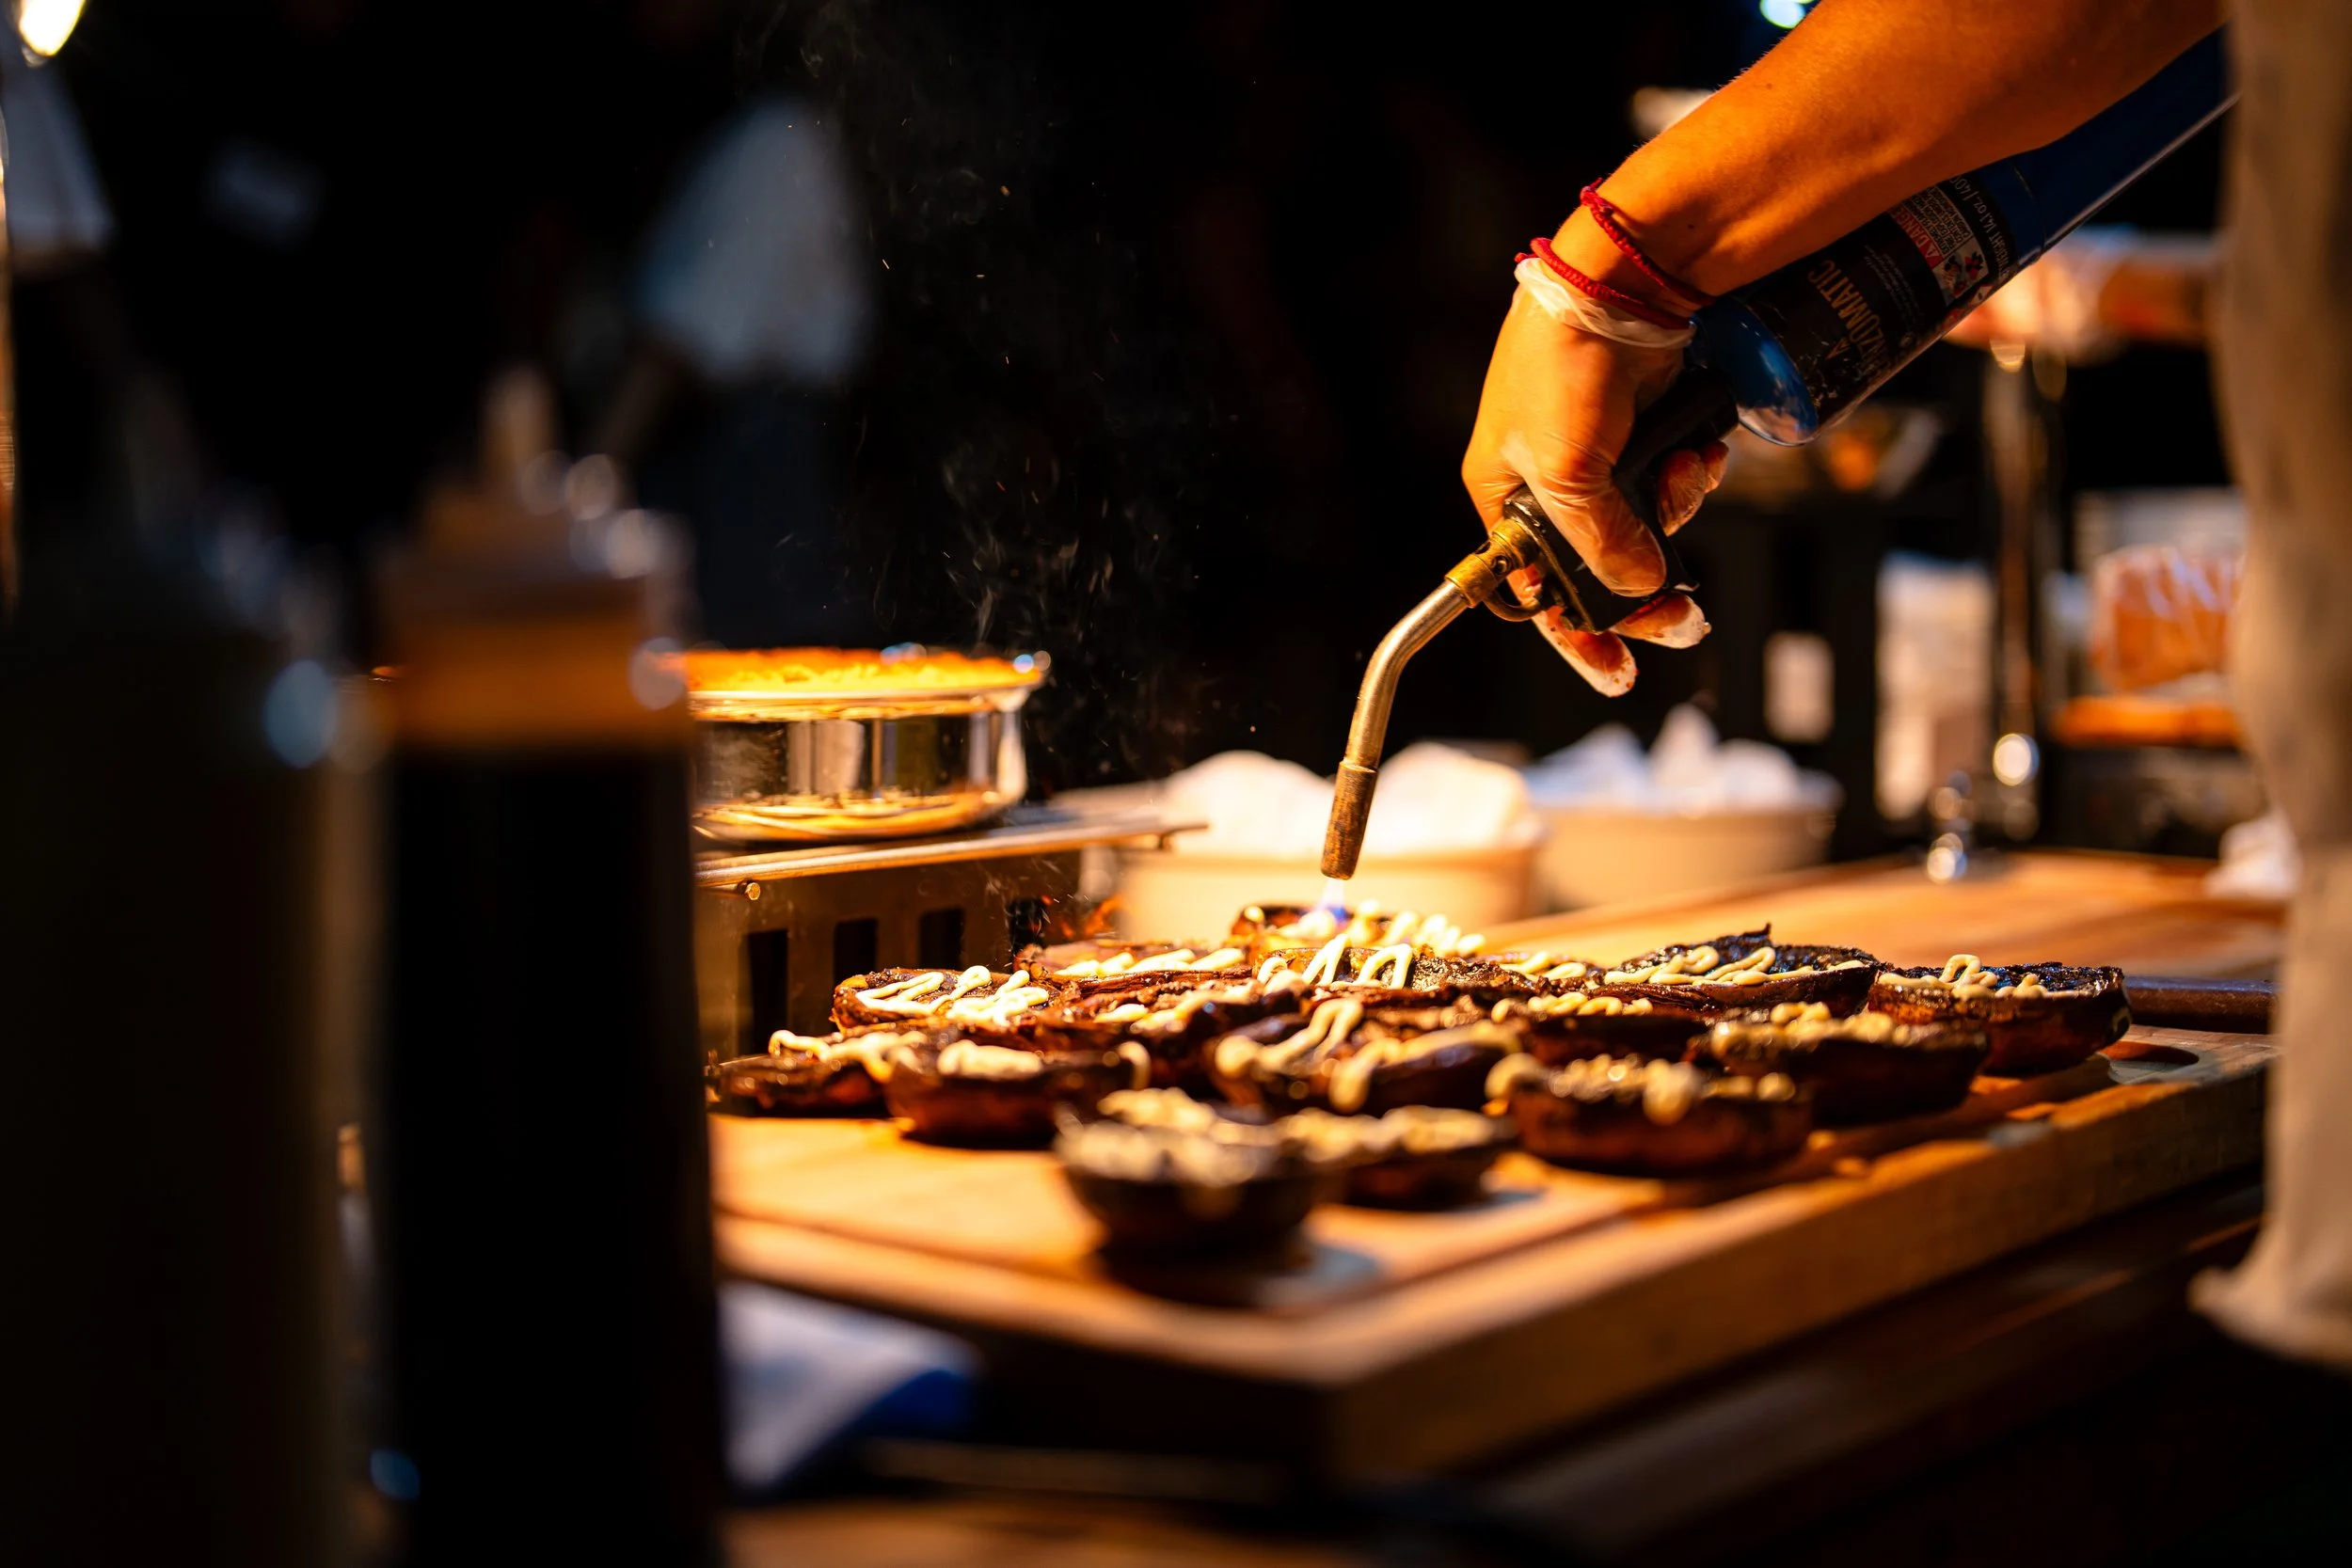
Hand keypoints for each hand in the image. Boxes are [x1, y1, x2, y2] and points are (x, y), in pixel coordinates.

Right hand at [1462, 269, 1725, 694]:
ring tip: (1688, 474)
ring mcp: (1601, 455)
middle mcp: (1548, 480)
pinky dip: (1692, 473)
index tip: (1616, 671)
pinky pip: (1673, 480)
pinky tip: (1700, 450)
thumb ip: (1600, 542)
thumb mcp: (1568, 472)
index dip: (1576, 634)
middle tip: (1684, 616)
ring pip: (1646, 523)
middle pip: (1601, 564)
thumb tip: (1641, 586)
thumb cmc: (1564, 369)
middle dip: (1645, 582)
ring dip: (1676, 511)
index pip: (1537, 589)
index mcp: (1503, 496)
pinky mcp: (1645, 429)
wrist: (1620, 283)